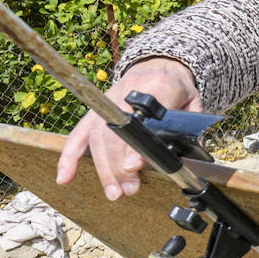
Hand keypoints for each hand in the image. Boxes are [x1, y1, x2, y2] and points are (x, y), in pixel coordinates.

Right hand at [55, 57, 200, 200]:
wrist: (160, 65)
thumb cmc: (178, 89)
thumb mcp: (193, 103)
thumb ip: (188, 127)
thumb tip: (178, 157)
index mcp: (158, 86)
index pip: (141, 117)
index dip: (135, 144)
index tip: (134, 166)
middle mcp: (128, 92)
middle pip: (114, 131)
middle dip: (118, 165)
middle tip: (129, 189)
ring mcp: (108, 101)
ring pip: (96, 136)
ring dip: (103, 168)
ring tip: (114, 192)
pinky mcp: (96, 111)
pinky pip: (78, 134)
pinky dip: (69, 157)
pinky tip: (65, 178)